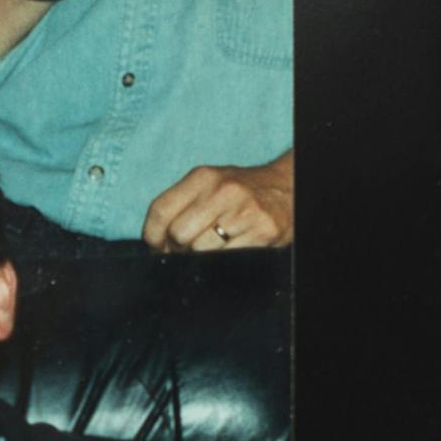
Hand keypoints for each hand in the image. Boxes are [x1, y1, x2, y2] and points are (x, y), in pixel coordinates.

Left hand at [143, 150, 294, 251]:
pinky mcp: (262, 232)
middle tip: (189, 249)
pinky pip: (226, 260)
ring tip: (214, 247)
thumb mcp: (208, 186)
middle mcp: (223, 190)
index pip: (160, 211)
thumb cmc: (240, 193)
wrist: (287, 188)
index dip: (153, 237)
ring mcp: (244, 212)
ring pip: (200, 251)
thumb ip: (180, 206)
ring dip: (201, 258)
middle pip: (179, 235)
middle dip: (179, 249)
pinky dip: (222, 262)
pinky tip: (231, 250)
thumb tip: (156, 243)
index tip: (158, 246)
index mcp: (203, 177)